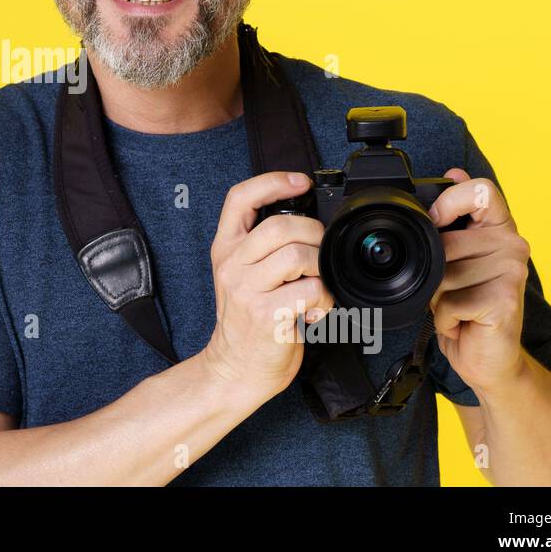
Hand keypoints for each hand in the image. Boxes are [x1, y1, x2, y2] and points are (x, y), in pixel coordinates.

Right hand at [201, 171, 334, 405]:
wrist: (234, 369)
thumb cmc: (247, 322)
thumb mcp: (242, 275)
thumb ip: (261, 247)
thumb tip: (307, 221)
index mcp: (226, 249)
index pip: (240, 198)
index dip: (273, 181)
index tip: (300, 182)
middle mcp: (232, 265)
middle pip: (280, 225)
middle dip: (314, 234)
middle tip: (319, 252)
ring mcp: (247, 290)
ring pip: (298, 256)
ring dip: (320, 268)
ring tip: (316, 285)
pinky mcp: (267, 316)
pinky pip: (311, 290)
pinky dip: (325, 300)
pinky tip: (315, 311)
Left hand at [427, 168, 530, 391]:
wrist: (488, 359)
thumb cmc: (467, 307)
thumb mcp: (454, 260)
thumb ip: (452, 221)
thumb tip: (453, 173)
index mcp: (499, 229)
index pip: (480, 189)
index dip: (449, 202)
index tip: (435, 222)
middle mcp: (513, 245)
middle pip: (446, 241)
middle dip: (434, 272)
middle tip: (454, 290)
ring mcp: (513, 271)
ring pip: (442, 274)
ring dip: (438, 298)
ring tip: (461, 306)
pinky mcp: (505, 299)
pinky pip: (448, 301)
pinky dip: (445, 318)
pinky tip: (465, 322)